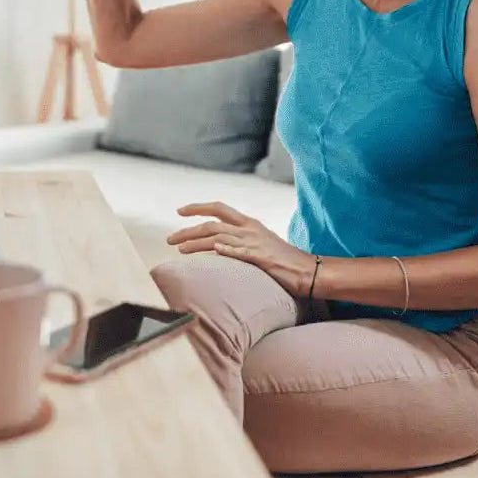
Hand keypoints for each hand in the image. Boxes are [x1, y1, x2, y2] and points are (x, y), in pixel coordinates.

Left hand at [167, 202, 315, 294]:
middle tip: (169, 239)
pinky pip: (242, 251)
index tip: (180, 211)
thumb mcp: (259, 245)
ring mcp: (255, 243)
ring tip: (179, 250)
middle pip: (212, 225)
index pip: (219, 208)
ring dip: (196, 243)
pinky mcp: (262, 258)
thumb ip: (240, 242)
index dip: (198, 207)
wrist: (308, 270)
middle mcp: (250, 229)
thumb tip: (218, 246)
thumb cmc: (283, 261)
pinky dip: (228, 249)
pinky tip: (214, 249)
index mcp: (249, 223)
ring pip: (219, 238)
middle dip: (187, 230)